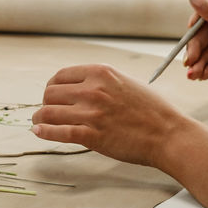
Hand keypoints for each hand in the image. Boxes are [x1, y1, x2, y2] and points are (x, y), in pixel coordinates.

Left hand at [31, 64, 189, 168]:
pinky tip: (39, 132)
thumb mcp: (126, 82)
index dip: (52, 87)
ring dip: (39, 119)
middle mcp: (93, 89)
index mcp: (101, 72)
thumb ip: (101, 82)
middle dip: (45, 102)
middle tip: (46, 111)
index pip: (61, 75)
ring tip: (38, 123)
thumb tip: (78, 87)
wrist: (169, 134)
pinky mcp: (91, 135)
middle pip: (50, 93)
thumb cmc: (152, 111)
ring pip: (48, 112)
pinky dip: (44, 132)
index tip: (52, 95)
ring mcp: (91, 112)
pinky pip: (57, 131)